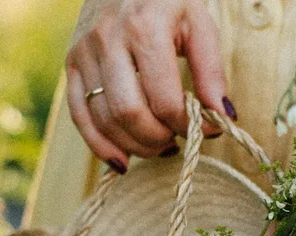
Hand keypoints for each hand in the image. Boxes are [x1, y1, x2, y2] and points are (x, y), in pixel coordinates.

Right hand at [66, 0, 235, 172]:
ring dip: (135, 147)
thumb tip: (223, 117)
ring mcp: (84, 52)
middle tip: (176, 141)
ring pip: (105, 121)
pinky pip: (79, 117)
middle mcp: (108, 39)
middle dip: (158, 140)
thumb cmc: (169, 3)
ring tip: (159, 146)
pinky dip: (101, 147)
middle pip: (129, 114)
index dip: (187, 126)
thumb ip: (212, 73)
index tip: (204, 130)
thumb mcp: (199, 27)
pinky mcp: (72, 65)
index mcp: (144, 28)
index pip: (165, 101)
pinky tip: (123, 160)